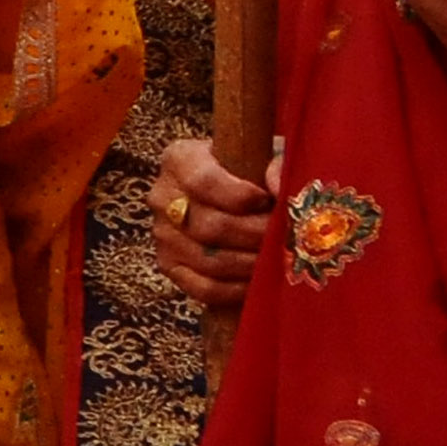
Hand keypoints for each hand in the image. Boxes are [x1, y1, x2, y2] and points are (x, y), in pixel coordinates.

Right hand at [148, 132, 270, 308]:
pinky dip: (235, 290)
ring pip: (208, 260)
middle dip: (254, 235)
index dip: (238, 196)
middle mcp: (162, 196)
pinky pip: (202, 287)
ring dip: (250, 264)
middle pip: (208, 226)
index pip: (201, 182)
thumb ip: (279, 163)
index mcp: (180, 160)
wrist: (236, 194)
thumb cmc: (254, 171)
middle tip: (284, 237)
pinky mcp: (169, 265)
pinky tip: (257, 281)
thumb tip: (277, 186)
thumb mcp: (267, 155)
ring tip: (277, 258)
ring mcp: (162, 234)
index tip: (267, 201)